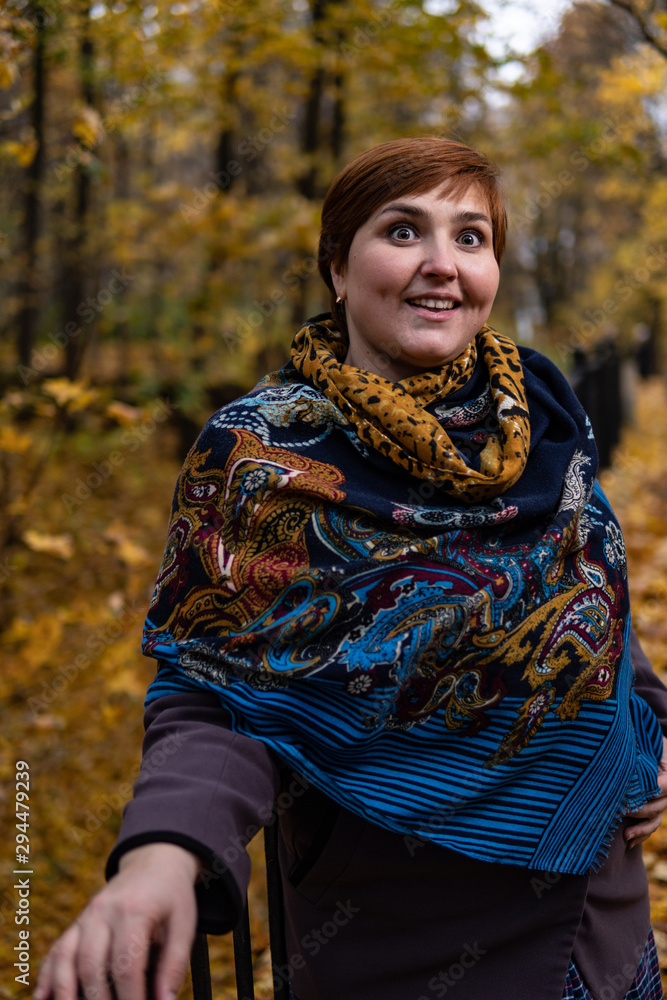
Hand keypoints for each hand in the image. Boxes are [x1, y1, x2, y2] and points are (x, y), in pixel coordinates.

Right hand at [34, 843, 199, 999]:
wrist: (154, 862)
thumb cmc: (171, 896)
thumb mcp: (184, 924)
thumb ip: (174, 964)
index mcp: (134, 910)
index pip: (126, 963)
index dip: (130, 997)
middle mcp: (104, 911)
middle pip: (92, 964)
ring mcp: (86, 916)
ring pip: (67, 958)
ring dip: (66, 992)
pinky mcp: (77, 922)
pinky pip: (57, 950)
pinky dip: (48, 977)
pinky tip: (43, 999)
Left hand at [625, 736, 666, 848]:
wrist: (656, 745)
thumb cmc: (648, 739)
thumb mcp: (648, 740)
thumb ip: (641, 747)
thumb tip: (622, 749)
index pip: (660, 787)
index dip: (644, 794)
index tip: (625, 797)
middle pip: (657, 806)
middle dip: (638, 812)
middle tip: (618, 811)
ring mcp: (664, 801)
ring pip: (655, 819)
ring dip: (640, 830)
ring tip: (624, 837)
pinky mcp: (657, 807)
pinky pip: (652, 824)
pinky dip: (641, 834)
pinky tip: (628, 842)